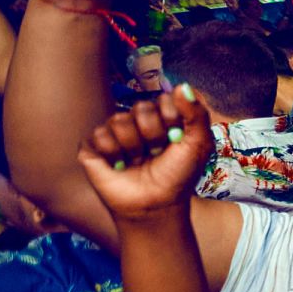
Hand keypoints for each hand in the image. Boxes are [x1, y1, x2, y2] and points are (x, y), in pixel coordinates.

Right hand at [76, 87, 213, 220]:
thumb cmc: (178, 176)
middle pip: (142, 108)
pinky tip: (119, 166)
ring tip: (138, 162)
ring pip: (119, 120)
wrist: (156, 205)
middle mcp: (137, 121)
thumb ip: (196, 114)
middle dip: (154, 136)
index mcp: (163, 117)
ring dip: (134, 148)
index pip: (164, 99)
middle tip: (156, 154)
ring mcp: (114, 132)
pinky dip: (114, 154)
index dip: (173, 121)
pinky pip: (99, 135)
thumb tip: (182, 86)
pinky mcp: (94, 146)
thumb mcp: (198, 145)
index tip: (177, 140)